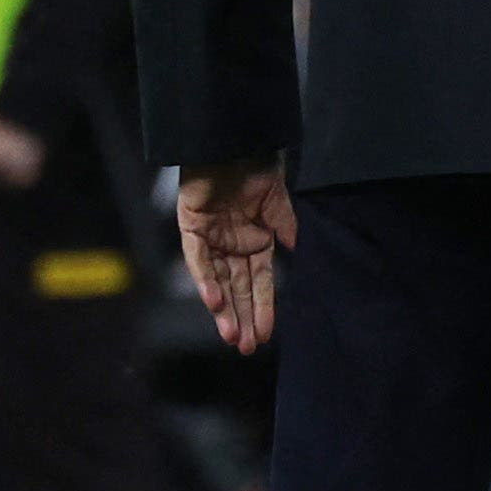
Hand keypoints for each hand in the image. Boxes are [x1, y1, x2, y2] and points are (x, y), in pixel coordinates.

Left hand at [178, 156, 299, 353]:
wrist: (231, 143)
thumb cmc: (256, 168)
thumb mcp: (278, 203)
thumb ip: (287, 228)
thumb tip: (298, 252)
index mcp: (256, 242)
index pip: (260, 283)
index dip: (264, 308)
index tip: (268, 335)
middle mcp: (232, 246)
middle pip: (238, 290)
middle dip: (243, 318)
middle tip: (247, 348)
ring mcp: (211, 240)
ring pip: (218, 282)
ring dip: (224, 310)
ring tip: (232, 336)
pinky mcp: (192, 229)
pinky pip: (198, 261)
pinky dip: (206, 281)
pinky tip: (215, 301)